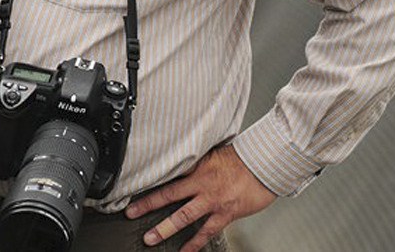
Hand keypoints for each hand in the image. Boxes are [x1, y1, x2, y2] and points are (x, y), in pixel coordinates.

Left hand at [125, 145, 276, 250]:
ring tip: (150, 238)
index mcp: (197, 165)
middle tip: (131, 212)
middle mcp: (201, 183)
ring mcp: (212, 200)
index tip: (133, 185)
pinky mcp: (224, 214)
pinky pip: (205, 232)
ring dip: (164, 228)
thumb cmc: (241, 157)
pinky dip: (194, 244)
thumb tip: (183, 160)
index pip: (169, 173)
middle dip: (148, 205)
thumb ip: (197, 160)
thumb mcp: (214, 151)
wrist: (263, 165)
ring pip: (183, 216)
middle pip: (168, 195)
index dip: (151, 179)